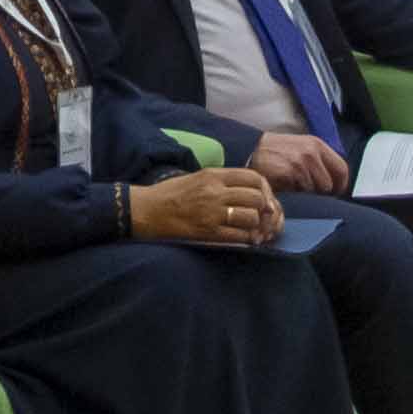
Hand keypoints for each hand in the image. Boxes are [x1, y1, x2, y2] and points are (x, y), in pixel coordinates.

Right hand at [130, 164, 282, 245]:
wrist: (148, 210)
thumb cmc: (171, 193)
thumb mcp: (197, 177)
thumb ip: (221, 180)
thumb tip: (248, 190)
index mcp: (213, 175)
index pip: (252, 177)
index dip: (264, 188)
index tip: (264, 197)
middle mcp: (215, 191)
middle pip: (256, 197)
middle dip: (263, 207)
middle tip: (262, 215)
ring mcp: (212, 212)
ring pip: (251, 217)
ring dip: (255, 224)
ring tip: (251, 227)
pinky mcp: (208, 232)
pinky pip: (239, 235)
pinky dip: (247, 238)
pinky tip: (245, 238)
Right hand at [252, 131, 352, 194]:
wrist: (251, 150)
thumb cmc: (276, 152)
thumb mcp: (301, 149)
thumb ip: (318, 161)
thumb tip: (334, 182)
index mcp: (317, 145)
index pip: (342, 169)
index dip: (340, 185)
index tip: (335, 192)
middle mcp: (312, 152)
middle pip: (329, 184)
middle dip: (320, 192)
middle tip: (307, 191)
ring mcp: (301, 162)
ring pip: (315, 190)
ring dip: (305, 192)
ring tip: (292, 183)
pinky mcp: (290, 172)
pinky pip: (300, 192)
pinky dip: (293, 192)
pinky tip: (284, 183)